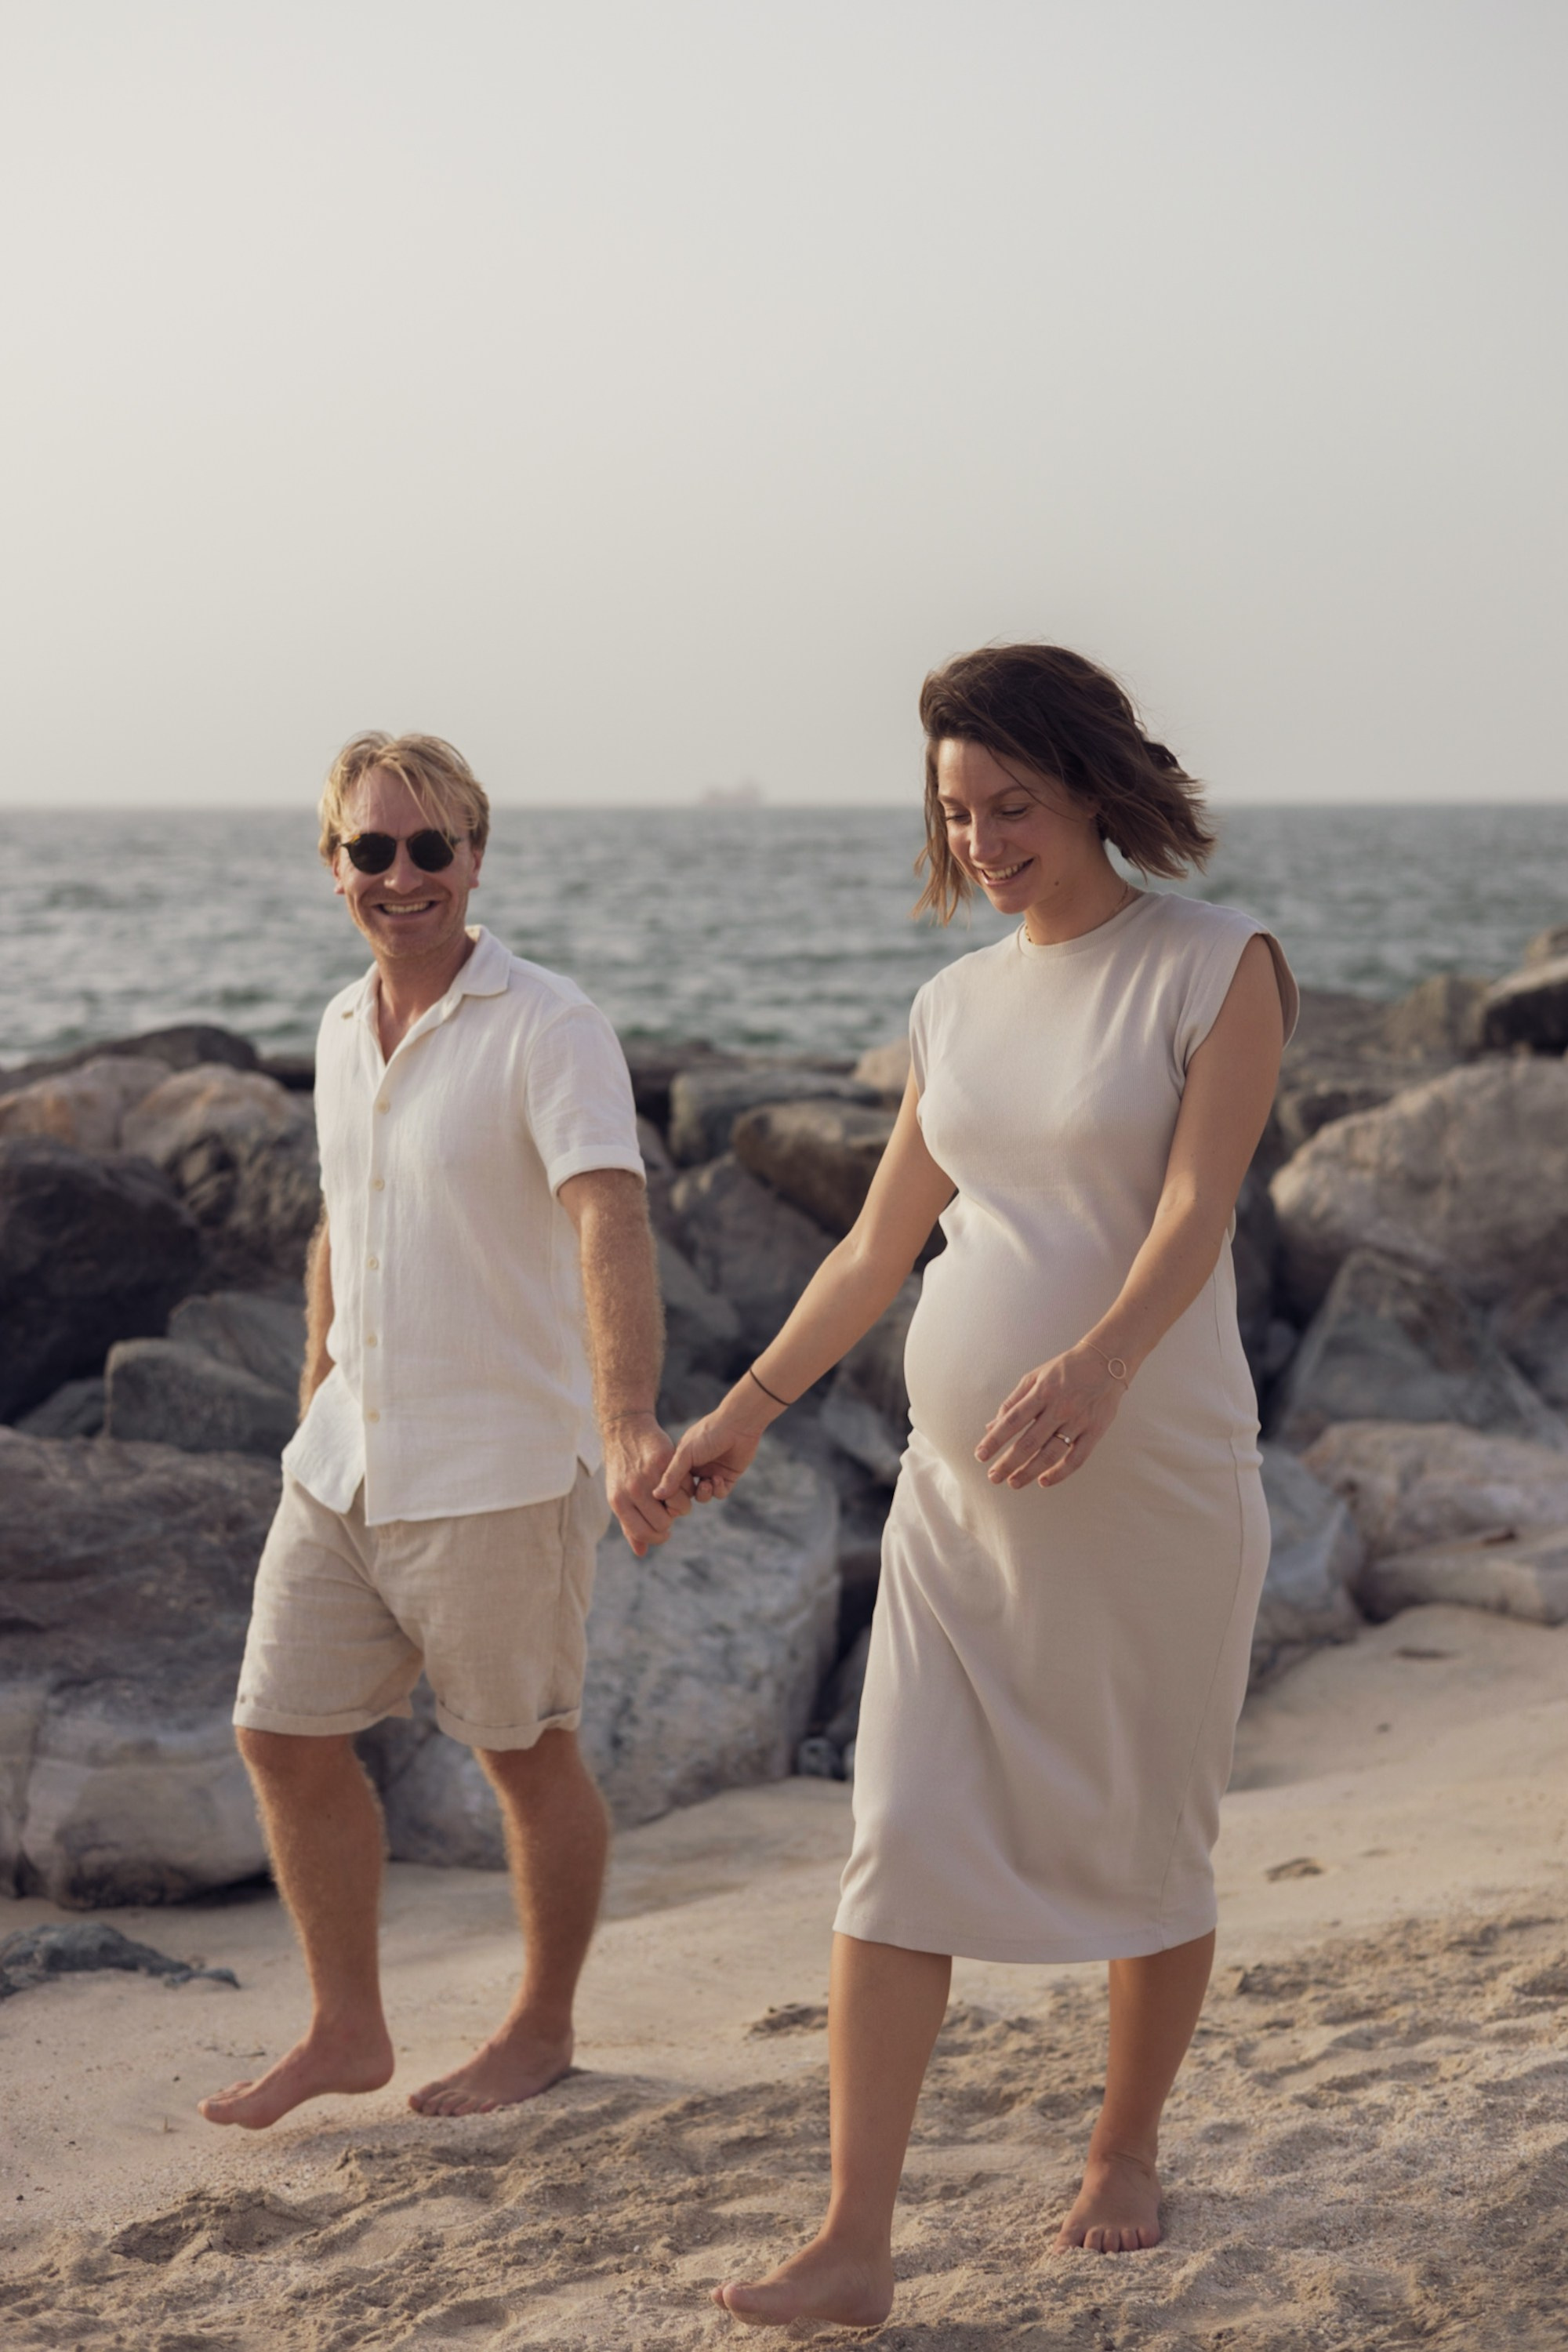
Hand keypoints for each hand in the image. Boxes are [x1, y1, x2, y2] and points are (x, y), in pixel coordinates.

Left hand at [603, 1414, 691, 1556]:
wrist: (625, 1431)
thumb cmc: (622, 1468)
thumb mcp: (618, 1496)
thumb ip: (629, 1525)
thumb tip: (641, 1552)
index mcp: (619, 1502)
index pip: (643, 1533)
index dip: (658, 1537)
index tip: (665, 1532)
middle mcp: (632, 1490)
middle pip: (663, 1522)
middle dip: (670, 1518)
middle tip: (669, 1507)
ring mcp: (648, 1475)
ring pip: (679, 1506)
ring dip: (682, 1503)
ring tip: (676, 1493)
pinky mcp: (663, 1461)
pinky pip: (685, 1486)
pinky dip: (687, 1488)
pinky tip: (680, 1481)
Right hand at [654, 1388, 771, 1506]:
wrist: (737, 1425)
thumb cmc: (707, 1434)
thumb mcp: (684, 1454)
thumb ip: (671, 1476)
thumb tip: (656, 1495)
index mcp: (684, 1459)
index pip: (674, 1482)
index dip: (672, 1492)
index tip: (670, 1499)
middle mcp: (698, 1467)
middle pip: (688, 1492)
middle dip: (689, 1495)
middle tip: (690, 1491)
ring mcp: (713, 1472)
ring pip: (704, 1495)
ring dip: (704, 1493)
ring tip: (706, 1483)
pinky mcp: (729, 1476)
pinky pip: (720, 1492)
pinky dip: (718, 1490)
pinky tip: (718, 1479)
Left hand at [973, 1345, 1125, 1489]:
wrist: (1106, 1362)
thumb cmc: (1065, 1370)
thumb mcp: (1035, 1377)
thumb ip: (1013, 1402)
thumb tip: (991, 1427)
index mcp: (1042, 1392)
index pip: (1012, 1420)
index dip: (995, 1440)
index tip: (980, 1455)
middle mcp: (1059, 1408)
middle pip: (1029, 1442)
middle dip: (1008, 1463)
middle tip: (993, 1477)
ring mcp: (1078, 1421)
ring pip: (1051, 1454)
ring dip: (1030, 1472)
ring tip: (1013, 1483)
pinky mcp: (1095, 1431)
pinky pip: (1077, 1458)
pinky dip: (1060, 1473)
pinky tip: (1044, 1481)